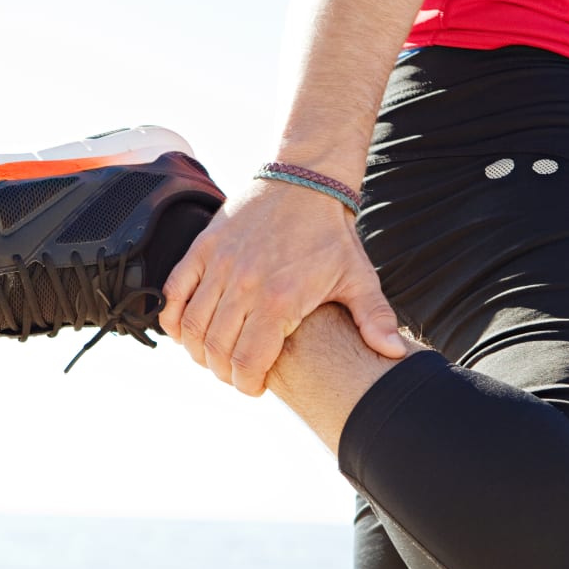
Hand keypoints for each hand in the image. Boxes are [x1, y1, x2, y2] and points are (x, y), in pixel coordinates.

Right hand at [158, 178, 405, 396]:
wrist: (305, 182)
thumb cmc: (331, 234)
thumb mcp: (359, 278)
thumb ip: (375, 319)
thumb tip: (395, 354)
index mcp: (281, 299)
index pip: (249, 362)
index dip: (247, 384)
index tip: (254, 387)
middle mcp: (244, 284)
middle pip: (217, 349)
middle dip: (223, 372)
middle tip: (235, 375)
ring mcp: (219, 265)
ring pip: (192, 326)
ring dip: (198, 351)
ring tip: (213, 357)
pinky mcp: (203, 248)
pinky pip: (173, 292)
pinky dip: (173, 318)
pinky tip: (187, 331)